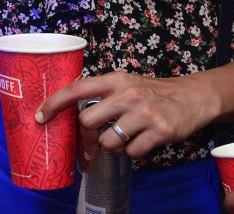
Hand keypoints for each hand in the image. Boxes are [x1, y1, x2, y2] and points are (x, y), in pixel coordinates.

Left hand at [36, 70, 216, 163]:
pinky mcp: (160, 131)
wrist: (193, 97)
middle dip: (87, 138)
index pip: (77, 89)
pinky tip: (141, 143)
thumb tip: (71, 112)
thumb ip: (102, 93)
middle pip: (88, 122)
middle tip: (93, 144)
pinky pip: (132, 153)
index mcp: (116, 80)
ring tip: (124, 140)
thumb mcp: (126, 83)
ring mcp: (144, 113)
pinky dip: (132, 153)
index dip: (54, 103)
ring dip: (112, 147)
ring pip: (108, 142)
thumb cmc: (153, 92)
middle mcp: (128, 94)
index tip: (40, 116)